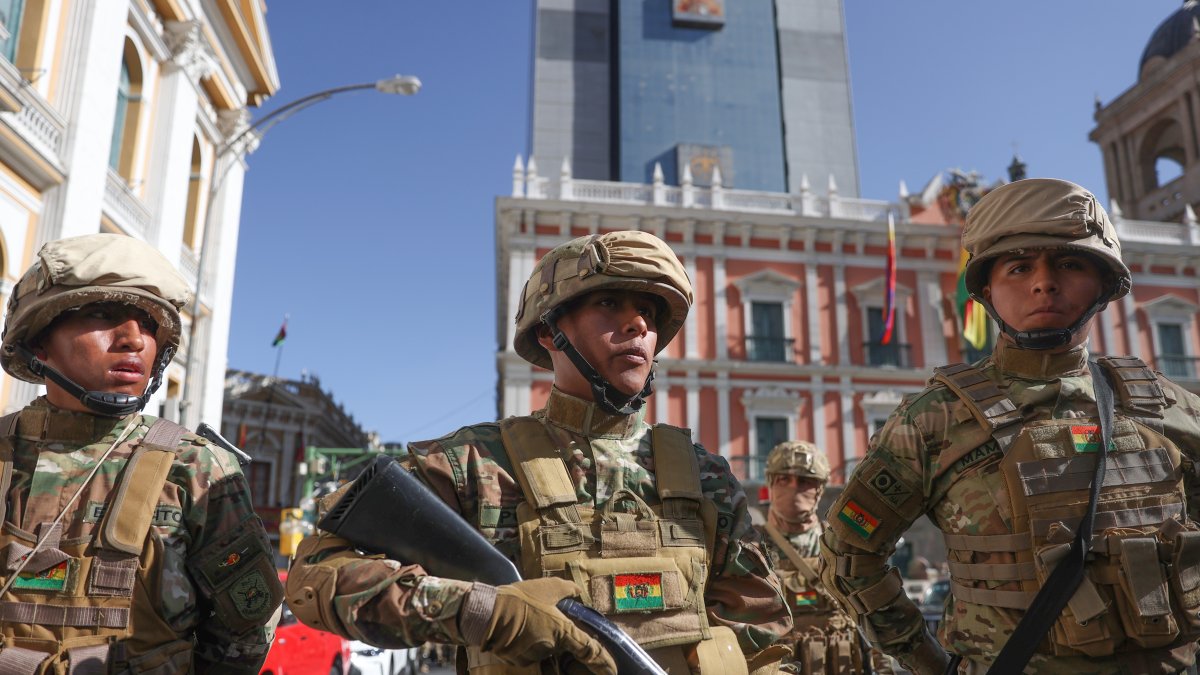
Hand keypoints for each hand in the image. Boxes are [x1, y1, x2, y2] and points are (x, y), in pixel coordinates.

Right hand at [480, 578, 616, 674]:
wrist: (488, 614)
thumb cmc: (520, 599)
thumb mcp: (547, 587)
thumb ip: (567, 589)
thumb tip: (578, 591)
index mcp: (563, 631)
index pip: (589, 650)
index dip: (603, 663)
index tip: (612, 671)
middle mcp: (552, 648)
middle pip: (562, 646)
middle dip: (556, 637)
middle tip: (541, 621)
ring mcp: (535, 657)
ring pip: (544, 649)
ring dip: (539, 639)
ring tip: (525, 621)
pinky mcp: (519, 661)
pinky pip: (527, 653)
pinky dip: (525, 644)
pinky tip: (515, 630)